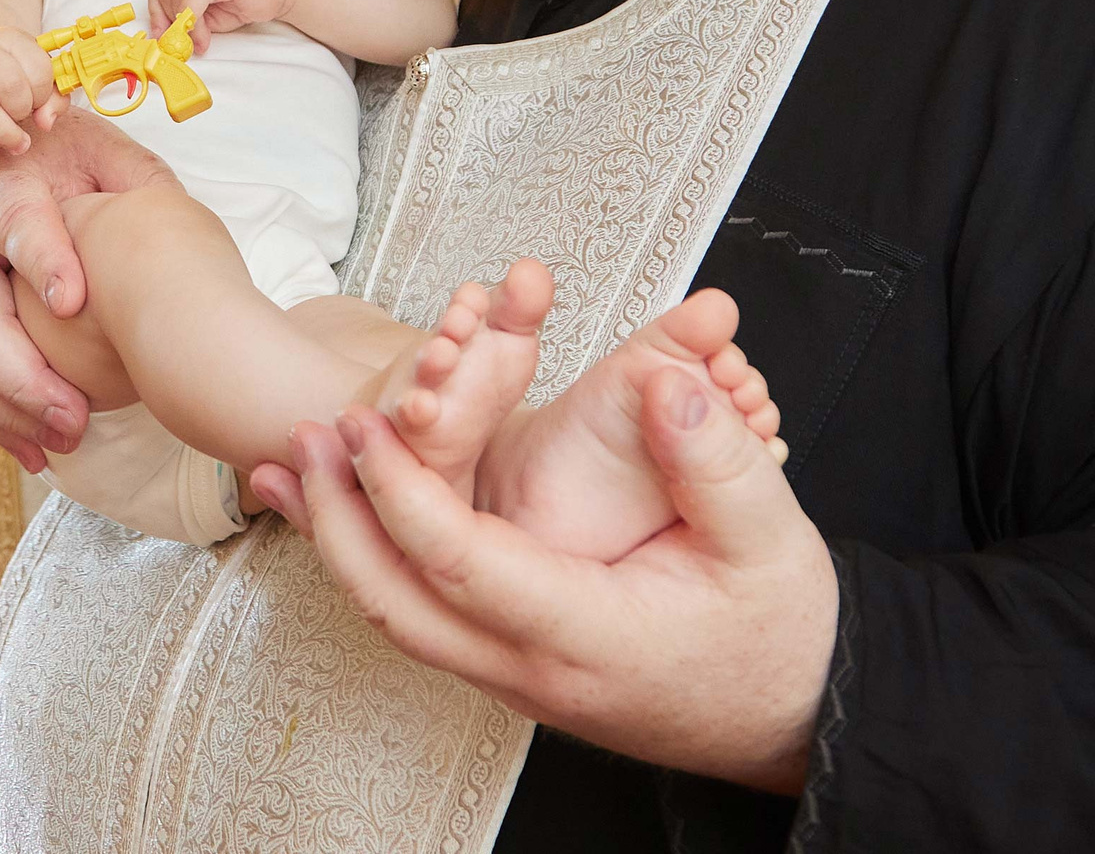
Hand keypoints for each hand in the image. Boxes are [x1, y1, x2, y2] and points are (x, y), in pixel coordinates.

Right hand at [0, 26, 63, 153]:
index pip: (39, 71)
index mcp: (9, 39)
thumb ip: (54, 97)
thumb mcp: (37, 69)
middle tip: (24, 116)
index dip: (45, 94)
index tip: (40, 98)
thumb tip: (45, 123)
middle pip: (11, 90)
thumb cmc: (9, 67)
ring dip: (7, 136)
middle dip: (24, 112)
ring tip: (16, 141)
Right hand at [0, 100, 172, 469]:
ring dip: (3, 410)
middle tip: (74, 416)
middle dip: (19, 373)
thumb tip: (180, 219)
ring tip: (62, 441)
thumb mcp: (85, 144)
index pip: (16, 220)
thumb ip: (129, 176)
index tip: (73, 303)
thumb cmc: (35, 155)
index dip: (43, 260)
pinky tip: (31, 447)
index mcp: (0, 183)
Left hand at [148, 0, 294, 51]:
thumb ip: (186, 17)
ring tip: (200, 42)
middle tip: (182, 44)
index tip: (161, 36)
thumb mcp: (207, 11)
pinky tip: (204, 37)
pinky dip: (195, 23)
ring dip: (186, 27)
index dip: (156, 14)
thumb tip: (166, 36)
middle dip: (170, 22)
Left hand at [250, 365, 836, 792]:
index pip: (462, 563)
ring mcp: (519, 674)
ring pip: (401, 618)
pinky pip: (427, 616)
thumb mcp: (772, 535)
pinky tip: (352, 514)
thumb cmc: (782, 632)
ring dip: (341, 541)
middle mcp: (534, 666)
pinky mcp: (519, 662)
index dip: (403, 492)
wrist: (802, 712)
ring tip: (292, 472)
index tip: (365, 427)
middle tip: (299, 443)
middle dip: (335, 522)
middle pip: (398, 605)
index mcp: (587, 632)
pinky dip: (377, 560)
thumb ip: (717, 457)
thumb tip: (664, 383)